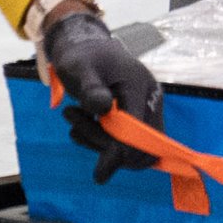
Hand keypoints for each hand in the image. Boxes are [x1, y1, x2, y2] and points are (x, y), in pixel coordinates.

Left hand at [39, 1, 164, 183]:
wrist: (85, 48)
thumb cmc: (81, 57)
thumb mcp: (79, 68)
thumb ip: (90, 88)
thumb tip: (102, 108)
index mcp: (138, 85)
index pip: (138, 131)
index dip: (119, 152)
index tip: (99, 174)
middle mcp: (149, 98)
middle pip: (139, 143)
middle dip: (105, 145)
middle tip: (75, 129)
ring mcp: (146, 107)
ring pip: (133, 146)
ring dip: (100, 142)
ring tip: (73, 121)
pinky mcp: (138, 115)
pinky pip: (128, 140)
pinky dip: (104, 142)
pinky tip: (81, 129)